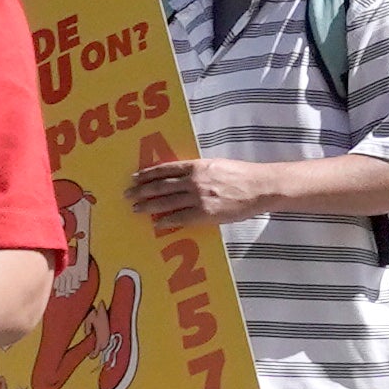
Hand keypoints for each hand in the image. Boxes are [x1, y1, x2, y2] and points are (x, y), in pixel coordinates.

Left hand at [126, 157, 283, 227]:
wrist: (260, 187)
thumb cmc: (241, 174)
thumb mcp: (217, 165)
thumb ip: (198, 170)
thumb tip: (179, 176)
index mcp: (197, 166)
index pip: (165, 169)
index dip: (147, 174)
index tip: (134, 178)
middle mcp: (194, 181)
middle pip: (160, 186)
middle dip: (141, 190)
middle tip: (128, 194)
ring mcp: (198, 198)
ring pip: (165, 202)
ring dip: (147, 205)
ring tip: (135, 208)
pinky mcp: (204, 214)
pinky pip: (178, 218)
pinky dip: (165, 221)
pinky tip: (156, 224)